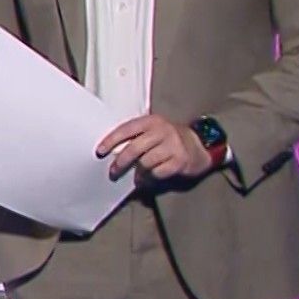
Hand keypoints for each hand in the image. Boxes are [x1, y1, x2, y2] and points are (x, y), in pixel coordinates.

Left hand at [98, 114, 212, 182]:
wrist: (198, 145)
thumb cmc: (167, 139)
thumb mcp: (152, 130)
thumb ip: (135, 137)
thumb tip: (111, 152)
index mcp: (151, 121)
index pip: (126, 129)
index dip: (111, 140)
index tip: (99, 151)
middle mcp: (162, 131)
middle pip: (134, 148)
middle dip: (121, 162)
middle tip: (113, 172)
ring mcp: (173, 145)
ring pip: (145, 162)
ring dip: (138, 172)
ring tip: (137, 175)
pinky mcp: (180, 161)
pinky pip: (158, 172)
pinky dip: (151, 177)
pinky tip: (150, 177)